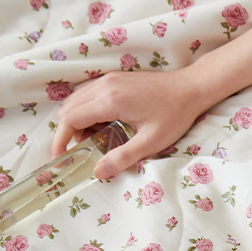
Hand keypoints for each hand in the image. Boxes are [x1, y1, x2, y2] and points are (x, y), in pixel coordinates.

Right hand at [49, 68, 205, 178]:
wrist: (191, 88)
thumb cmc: (174, 115)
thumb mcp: (150, 142)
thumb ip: (122, 157)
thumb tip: (98, 171)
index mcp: (110, 101)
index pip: (70, 119)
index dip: (60, 140)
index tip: (60, 157)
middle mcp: (105, 86)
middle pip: (68, 108)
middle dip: (67, 132)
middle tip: (82, 151)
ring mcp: (109, 79)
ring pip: (77, 99)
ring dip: (77, 121)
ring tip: (95, 140)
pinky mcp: (115, 79)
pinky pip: (89, 94)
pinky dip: (87, 110)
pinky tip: (104, 125)